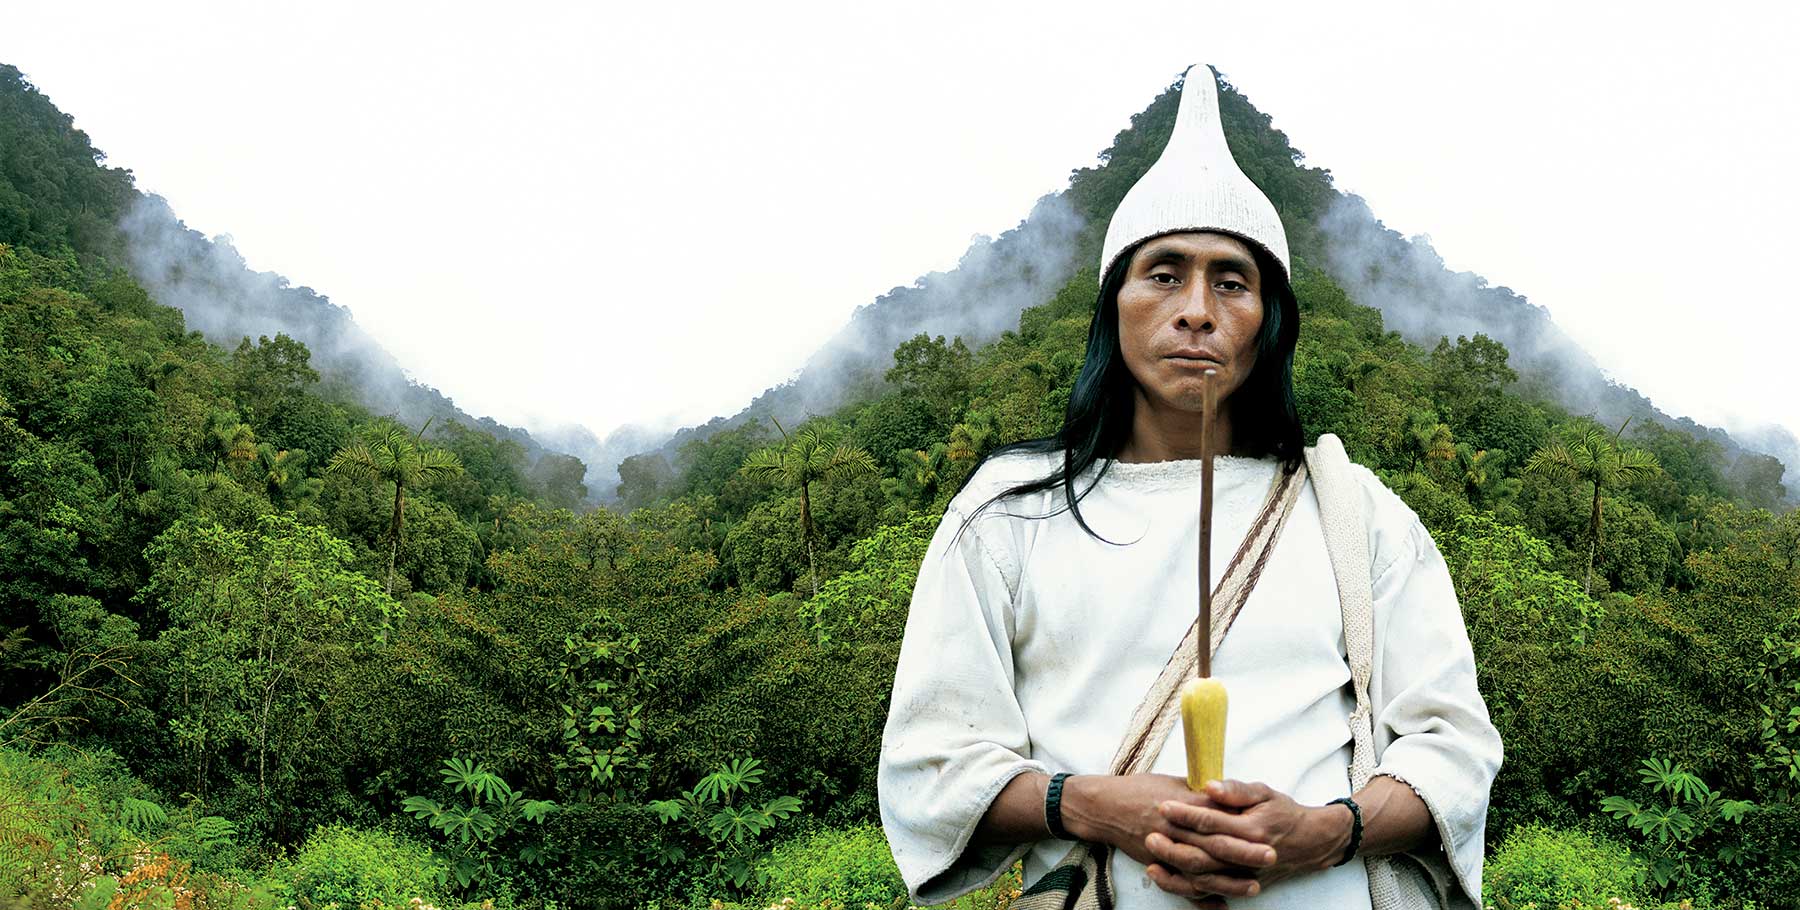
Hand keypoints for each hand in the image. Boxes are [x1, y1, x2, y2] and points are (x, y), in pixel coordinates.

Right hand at [1059, 775, 1277, 893]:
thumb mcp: (1171, 782)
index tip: (1267, 824)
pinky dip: (1201, 897)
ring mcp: (1164, 849)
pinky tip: (1222, 905)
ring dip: (1228, 880)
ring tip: (1254, 884)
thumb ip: (1198, 792)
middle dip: (1243, 851)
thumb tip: (1225, 795)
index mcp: (1180, 804)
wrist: (1102, 807)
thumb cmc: (1137, 789)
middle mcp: (1174, 828)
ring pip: (1201, 869)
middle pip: (1214, 843)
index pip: (1217, 814)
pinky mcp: (1156, 864)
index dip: (1242, 820)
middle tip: (1271, 855)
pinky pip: (1181, 885)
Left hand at [1143, 779, 1352, 900]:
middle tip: (1149, 831)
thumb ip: (1236, 790)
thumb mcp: (1265, 792)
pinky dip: (1186, 887)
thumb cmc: (1284, 812)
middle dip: (1174, 843)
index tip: (1163, 805)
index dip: (1186, 814)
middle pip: (1204, 853)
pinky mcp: (1239, 885)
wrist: (1309, 842)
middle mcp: (1247, 856)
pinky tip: (1166, 878)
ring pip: (1204, 877)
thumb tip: (1209, 785)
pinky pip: (1209, 891)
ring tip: (1151, 856)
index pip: (1212, 822)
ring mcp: (1243, 875)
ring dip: (1175, 869)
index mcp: (1252, 830)